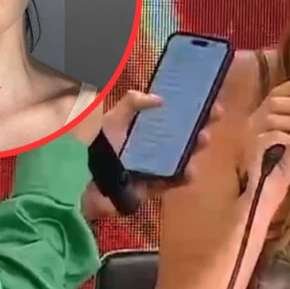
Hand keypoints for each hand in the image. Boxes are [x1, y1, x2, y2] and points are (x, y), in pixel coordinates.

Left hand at [81, 90, 220, 219]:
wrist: (75, 182)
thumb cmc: (93, 146)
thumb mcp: (111, 118)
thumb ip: (131, 104)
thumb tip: (160, 99)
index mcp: (136, 128)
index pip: (167, 115)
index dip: (187, 107)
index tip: (207, 99)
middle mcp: (144, 146)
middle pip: (178, 135)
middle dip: (197, 125)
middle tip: (214, 116)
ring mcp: (146, 168)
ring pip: (177, 158)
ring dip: (193, 149)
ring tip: (203, 139)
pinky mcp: (145, 189)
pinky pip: (167, 183)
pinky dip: (180, 178)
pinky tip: (191, 171)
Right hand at [242, 79, 289, 200]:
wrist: (265, 197)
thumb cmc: (278, 172)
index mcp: (263, 119)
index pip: (276, 93)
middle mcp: (254, 124)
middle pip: (275, 101)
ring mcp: (250, 136)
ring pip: (272, 115)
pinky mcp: (251, 150)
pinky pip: (268, 135)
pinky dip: (284, 135)